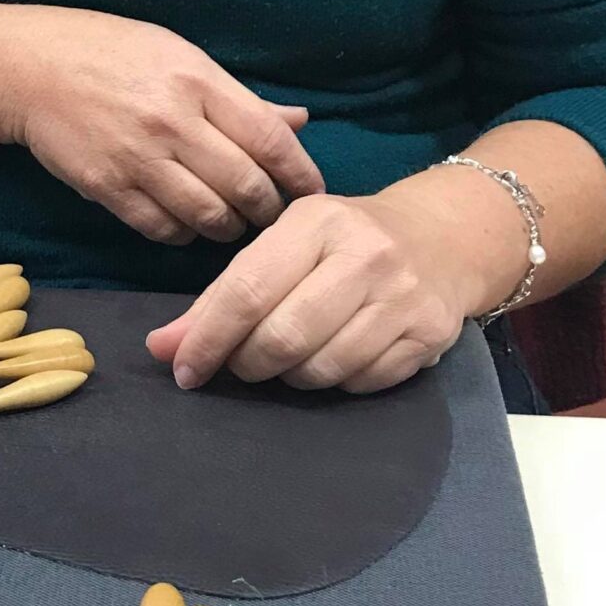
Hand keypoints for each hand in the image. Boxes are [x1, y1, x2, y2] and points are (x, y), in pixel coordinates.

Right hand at [0, 9, 322, 243]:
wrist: (29, 68)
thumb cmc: (110, 52)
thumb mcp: (180, 55)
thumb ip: (239, 96)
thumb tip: (297, 122)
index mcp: (197, 81)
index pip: (269, 138)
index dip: (299, 172)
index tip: (310, 190)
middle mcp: (172, 121)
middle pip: (245, 186)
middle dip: (268, 208)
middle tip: (271, 212)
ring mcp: (138, 158)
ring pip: (208, 216)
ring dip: (228, 228)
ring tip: (231, 222)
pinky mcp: (107, 188)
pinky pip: (162, 229)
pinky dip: (183, 234)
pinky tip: (186, 223)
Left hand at [145, 187, 484, 392]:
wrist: (443, 237)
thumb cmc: (343, 241)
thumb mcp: (283, 246)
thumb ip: (221, 295)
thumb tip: (163, 348)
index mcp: (316, 222)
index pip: (247, 290)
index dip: (207, 339)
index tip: (184, 370)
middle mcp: (365, 256)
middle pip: (283, 338)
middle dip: (248, 363)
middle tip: (242, 362)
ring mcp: (403, 297)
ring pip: (322, 369)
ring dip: (291, 378)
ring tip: (289, 358)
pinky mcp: (430, 334)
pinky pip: (362, 383)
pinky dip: (337, 382)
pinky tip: (334, 357)